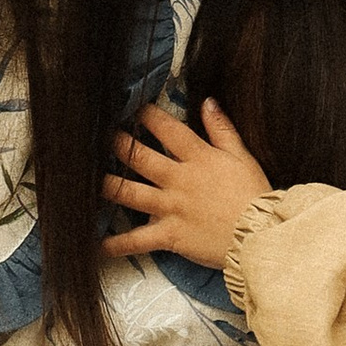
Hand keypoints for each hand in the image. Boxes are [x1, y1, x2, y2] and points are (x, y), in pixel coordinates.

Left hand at [103, 99, 272, 272]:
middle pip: (139, 157)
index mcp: (198, 158)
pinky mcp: (169, 235)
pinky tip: (95, 243)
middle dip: (117, 144)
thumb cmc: (255, 196)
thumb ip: (222, 129)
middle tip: (97, 136)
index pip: (167, 129)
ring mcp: (171, 208)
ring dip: (106, 186)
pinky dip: (116, 244)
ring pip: (129, 193)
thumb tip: (208, 101)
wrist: (262, 236)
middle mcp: (179, 180)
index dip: (146, 115)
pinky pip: (137, 240)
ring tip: (84, 179)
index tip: (131, 107)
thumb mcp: (243, 156)